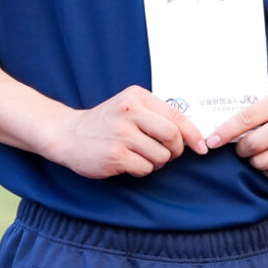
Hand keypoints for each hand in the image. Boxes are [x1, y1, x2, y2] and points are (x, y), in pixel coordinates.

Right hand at [45, 84, 207, 178]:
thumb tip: (192, 135)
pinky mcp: (114, 156)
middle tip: (168, 154)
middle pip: (172, 136)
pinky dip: (142, 170)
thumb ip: (157, 114)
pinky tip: (128, 163)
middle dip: (175, 150)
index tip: (201, 146)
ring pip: (160, 155)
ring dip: (156, 162)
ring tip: (141, 156)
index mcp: (137, 97)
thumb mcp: (130, 106)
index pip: (176, 115)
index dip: (193, 133)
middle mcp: (129, 112)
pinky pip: (145, 168)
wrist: (67, 135)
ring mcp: (121, 135)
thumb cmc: (105, 122)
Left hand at [204, 90, 267, 181]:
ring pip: (262, 163)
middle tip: (246, 148)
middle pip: (252, 145)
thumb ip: (254, 114)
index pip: (246, 119)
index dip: (225, 132)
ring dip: (257, 161)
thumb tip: (219, 134)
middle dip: (243, 150)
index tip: (212, 141)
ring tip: (266, 153)